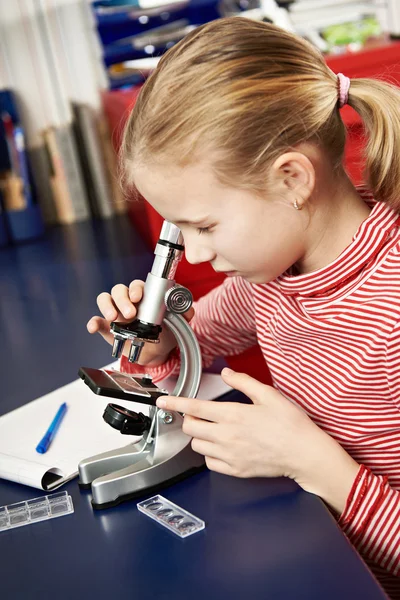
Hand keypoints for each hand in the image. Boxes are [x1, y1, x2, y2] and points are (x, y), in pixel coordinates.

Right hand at [86, 280, 193, 365]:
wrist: (155, 353)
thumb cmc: (165, 332)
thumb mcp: (178, 323)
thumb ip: (184, 313)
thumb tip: (189, 310)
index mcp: (145, 296)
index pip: (137, 285)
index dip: (137, 289)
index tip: (140, 297)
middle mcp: (129, 300)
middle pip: (120, 290)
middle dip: (124, 299)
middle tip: (130, 313)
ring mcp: (116, 312)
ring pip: (106, 299)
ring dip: (108, 306)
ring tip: (114, 319)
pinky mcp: (107, 326)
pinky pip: (96, 320)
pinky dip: (94, 322)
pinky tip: (93, 327)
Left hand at [157, 368, 359, 512]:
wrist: (305, 454)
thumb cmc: (291, 424)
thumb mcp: (269, 395)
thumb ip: (243, 382)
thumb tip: (227, 373)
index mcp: (233, 415)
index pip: (193, 408)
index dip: (174, 403)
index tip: (163, 401)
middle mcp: (226, 437)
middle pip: (190, 428)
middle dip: (189, 419)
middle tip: (199, 414)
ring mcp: (230, 456)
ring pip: (197, 446)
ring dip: (200, 436)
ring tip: (213, 430)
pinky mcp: (236, 470)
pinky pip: (210, 463)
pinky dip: (210, 454)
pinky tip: (222, 447)